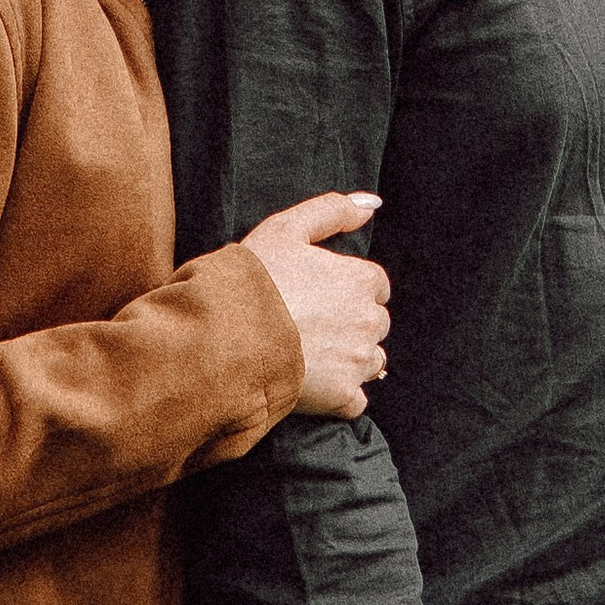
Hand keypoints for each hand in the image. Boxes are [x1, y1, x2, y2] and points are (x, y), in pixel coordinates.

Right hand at [242, 192, 390, 416]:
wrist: (228, 336)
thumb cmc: (254, 279)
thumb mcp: (286, 227)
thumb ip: (332, 210)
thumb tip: (372, 204)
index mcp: (360, 279)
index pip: (376, 284)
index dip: (348, 288)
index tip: (321, 295)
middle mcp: (369, 320)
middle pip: (376, 322)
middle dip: (353, 324)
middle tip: (312, 325)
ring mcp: (358, 361)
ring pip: (372, 361)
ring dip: (351, 360)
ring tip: (312, 357)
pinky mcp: (343, 396)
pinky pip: (356, 400)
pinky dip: (341, 396)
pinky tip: (316, 387)